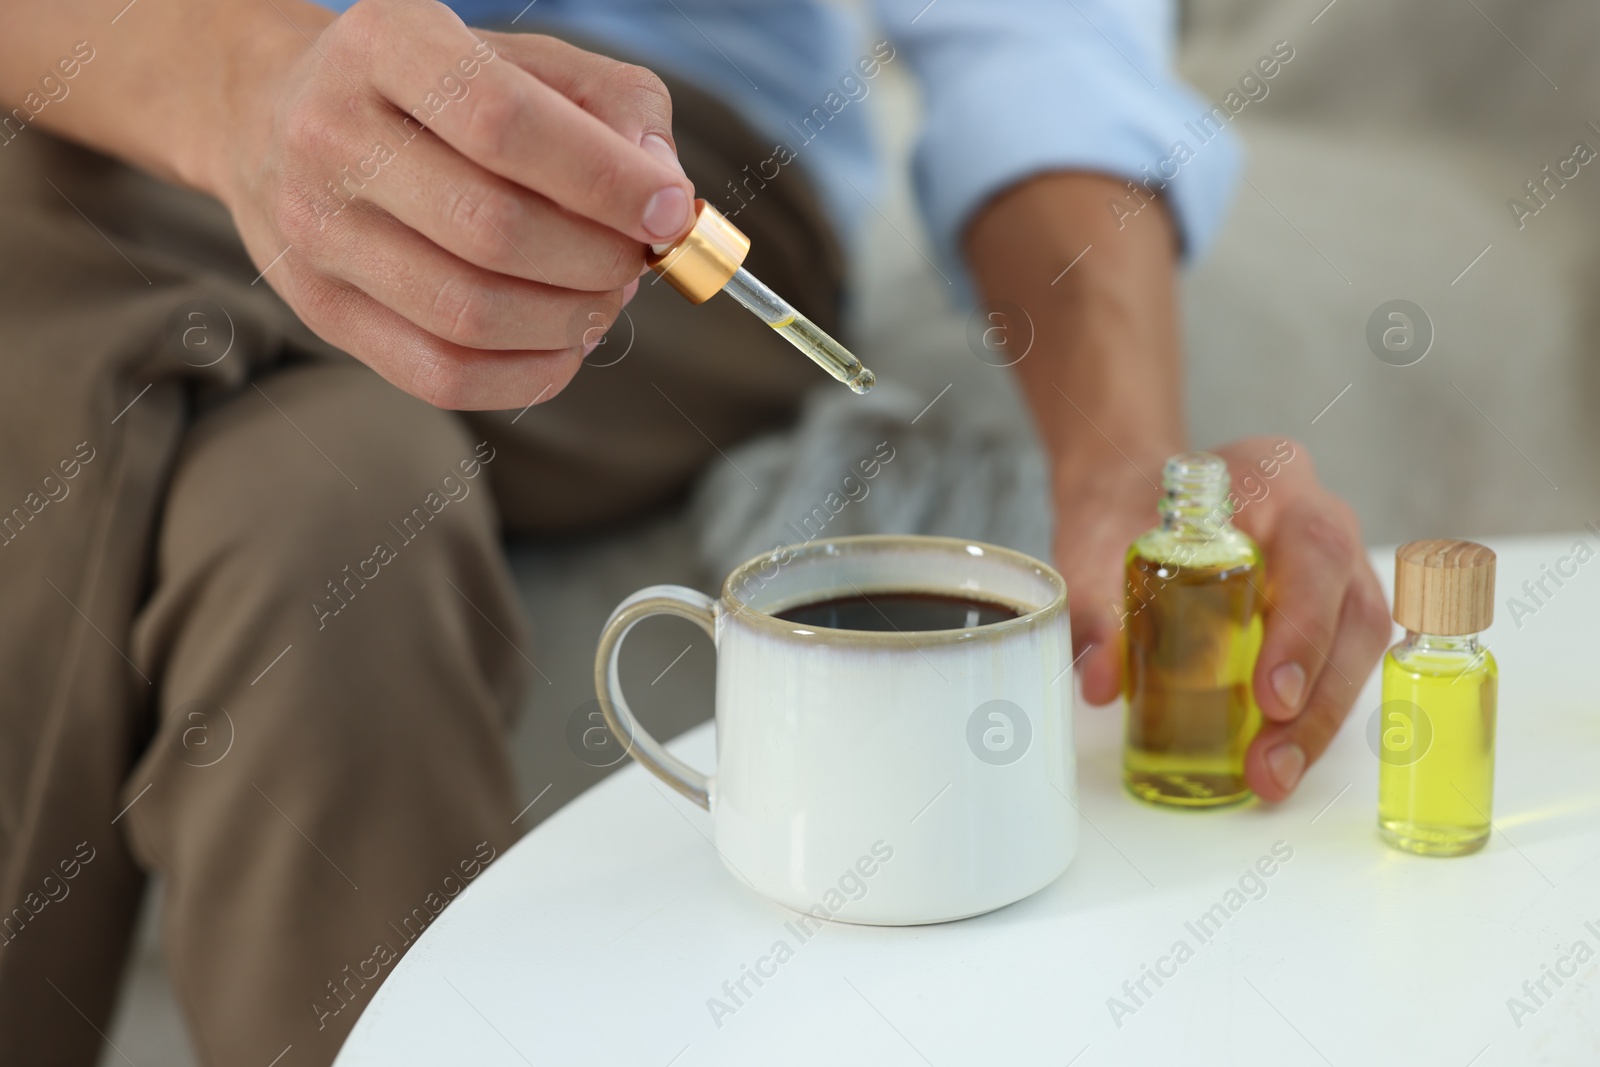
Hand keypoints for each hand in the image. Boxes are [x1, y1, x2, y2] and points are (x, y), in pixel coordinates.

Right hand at [212, 0, 695, 408]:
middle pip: (491, 228)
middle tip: (635, 260)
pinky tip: (562, 344)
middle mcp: (332, 136)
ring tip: (602, 297)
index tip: (668, 211)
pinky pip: (440, 375)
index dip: (604, 179)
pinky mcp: (321, 310)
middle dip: (597, 260)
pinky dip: (529, 375)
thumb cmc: (432, 94)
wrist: (273, 116)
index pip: (504, 120)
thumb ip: (614, 107)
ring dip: (570, 321)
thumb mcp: (522, 61)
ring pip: (468, 313)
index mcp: (386, 45)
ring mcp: (316, 231)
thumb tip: (663, 192)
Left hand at [1057, 436, 1390, 800]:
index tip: (1273, 697)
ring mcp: (1334, 567)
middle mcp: (1322, 520)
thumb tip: (1100, 681)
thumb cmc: (1123, 509)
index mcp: (1275, 480)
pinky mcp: (1327, 610)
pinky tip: (1278, 758)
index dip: (1303, 630)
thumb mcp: (1094, 543)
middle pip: (1351, 613)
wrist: (1128, 496)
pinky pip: (1340, 663)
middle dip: (1318, 699)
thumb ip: (1093, 603)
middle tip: (1272, 765)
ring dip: (1319, 720)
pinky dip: (1311, 715)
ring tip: (1273, 777)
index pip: (1314, 553)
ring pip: (1357, 646)